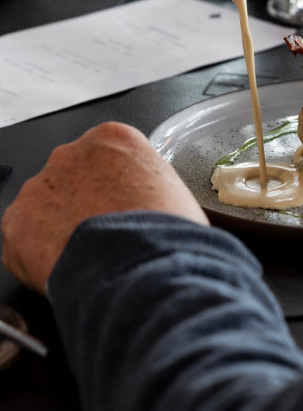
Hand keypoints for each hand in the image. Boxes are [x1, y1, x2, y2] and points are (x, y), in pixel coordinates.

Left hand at [1, 122, 208, 295]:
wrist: (141, 271)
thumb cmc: (166, 237)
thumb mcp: (179, 196)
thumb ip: (154, 190)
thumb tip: (153, 210)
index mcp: (114, 139)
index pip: (111, 156)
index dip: (120, 188)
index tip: (125, 209)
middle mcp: (71, 154)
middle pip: (75, 177)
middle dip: (87, 204)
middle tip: (109, 236)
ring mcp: (39, 187)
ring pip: (47, 207)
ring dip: (63, 229)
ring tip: (91, 258)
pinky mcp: (16, 224)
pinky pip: (25, 241)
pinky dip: (41, 257)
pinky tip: (70, 269)